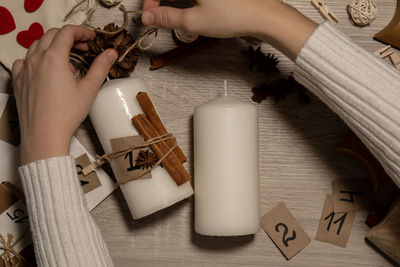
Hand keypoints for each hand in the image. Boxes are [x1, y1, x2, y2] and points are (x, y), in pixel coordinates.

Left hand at [12, 25, 117, 164]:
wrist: (44, 135)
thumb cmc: (66, 114)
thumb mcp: (89, 89)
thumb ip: (101, 67)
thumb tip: (111, 53)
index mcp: (54, 58)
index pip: (67, 32)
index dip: (82, 31)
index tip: (91, 38)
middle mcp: (36, 59)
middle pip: (52, 35)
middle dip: (69, 37)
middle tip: (84, 47)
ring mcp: (24, 70)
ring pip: (37, 46)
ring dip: (53, 46)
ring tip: (67, 60)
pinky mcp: (18, 81)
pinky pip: (24, 61)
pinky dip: (36, 58)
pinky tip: (45, 69)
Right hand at [141, 0, 316, 59]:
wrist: (263, 15)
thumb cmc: (233, 15)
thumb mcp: (193, 21)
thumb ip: (167, 18)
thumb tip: (148, 17)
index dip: (150, 2)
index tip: (148, 16)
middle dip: (160, 0)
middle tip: (158, 16)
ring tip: (172, 14)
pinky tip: (187, 7)